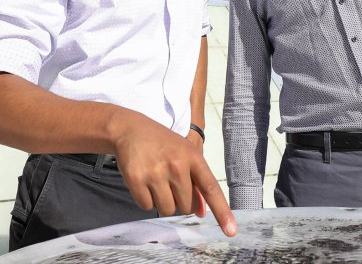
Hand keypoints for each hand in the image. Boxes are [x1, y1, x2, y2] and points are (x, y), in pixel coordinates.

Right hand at [113, 113, 236, 236]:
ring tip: (156, 181)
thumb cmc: (162, 143)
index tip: (231, 231)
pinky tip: (143, 181)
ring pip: (167, 209)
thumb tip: (201, 212)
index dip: (222, 212)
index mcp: (192, 157)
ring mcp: (156, 172)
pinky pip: (147, 207)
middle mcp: (176, 165)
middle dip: (179, 201)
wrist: (130, 129)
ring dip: (162, 202)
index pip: (211, 188)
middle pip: (186, 207)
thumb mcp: (184, 154)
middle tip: (169, 182)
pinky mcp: (136, 179)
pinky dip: (145, 200)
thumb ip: (195, 182)